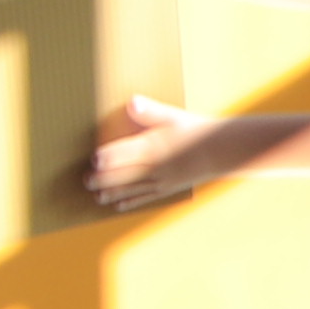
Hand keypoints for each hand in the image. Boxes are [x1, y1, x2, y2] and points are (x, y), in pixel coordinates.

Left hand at [85, 96, 231, 213]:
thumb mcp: (173, 116)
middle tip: (86, 181)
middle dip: (102, 179)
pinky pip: (145, 197)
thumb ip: (150, 111)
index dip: (107, 157)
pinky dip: (131, 202)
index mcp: (153, 147)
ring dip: (112, 193)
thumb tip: (132, 101)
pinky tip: (118, 206)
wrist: (223, 151)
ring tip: (96, 197)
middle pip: (122, 175)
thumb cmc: (195, 130)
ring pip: (131, 189)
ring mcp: (161, 180)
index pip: (123, 154)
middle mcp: (154, 166)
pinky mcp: (168, 188)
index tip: (93, 158)